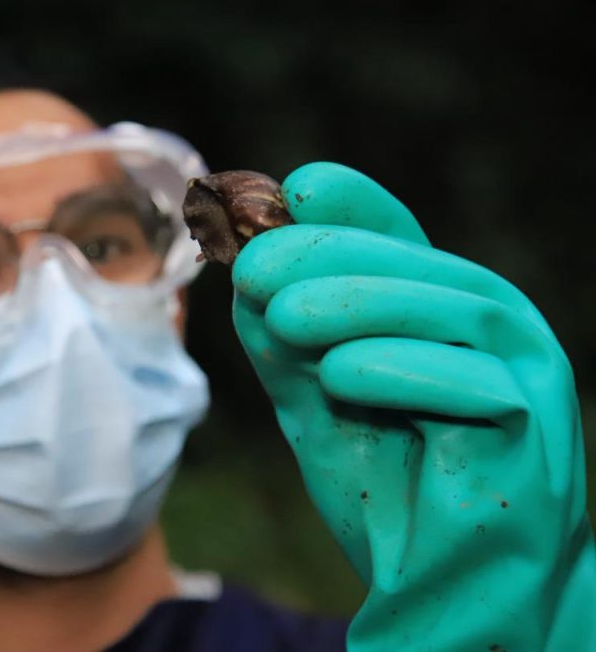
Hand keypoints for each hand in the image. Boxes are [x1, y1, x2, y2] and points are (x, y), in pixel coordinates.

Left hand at [231, 162, 595, 650]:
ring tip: (280, 316)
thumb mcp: (318, 405)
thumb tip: (246, 274)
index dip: (353, 208)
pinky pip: (477, 384)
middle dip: (330, 255)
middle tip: (252, 267)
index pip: (402, 239)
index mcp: (443, 315)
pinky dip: (400, 372)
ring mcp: (527, 377)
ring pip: (455, 308)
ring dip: (358, 302)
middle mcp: (496, 333)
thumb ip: (288, 345)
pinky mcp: (536, 435)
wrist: (444, 596)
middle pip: (422, 264)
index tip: (293, 187)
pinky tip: (338, 377)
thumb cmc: (389, 493)